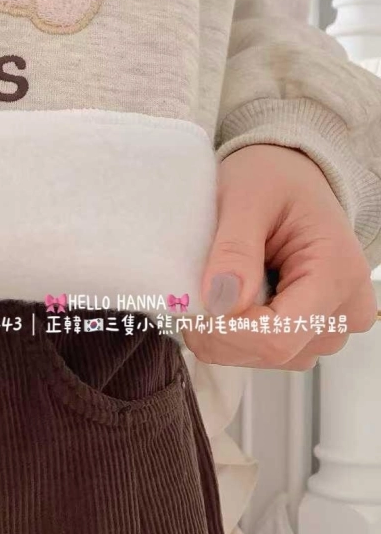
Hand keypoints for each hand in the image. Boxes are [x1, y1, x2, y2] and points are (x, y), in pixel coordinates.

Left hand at [185, 144, 377, 369]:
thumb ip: (233, 250)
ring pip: (268, 357)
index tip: (188, 310)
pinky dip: (239, 331)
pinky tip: (233, 296)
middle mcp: (347, 309)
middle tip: (192, 293)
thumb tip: (220, 303)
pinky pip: (270, 349)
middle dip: (220, 332)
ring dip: (228, 332)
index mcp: (336, 272)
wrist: (292, 176)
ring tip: (220, 284)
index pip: (278, 336)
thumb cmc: (272, 178)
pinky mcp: (317, 329)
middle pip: (272, 352)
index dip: (224, 334)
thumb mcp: (245, 198)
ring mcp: (334, 324)